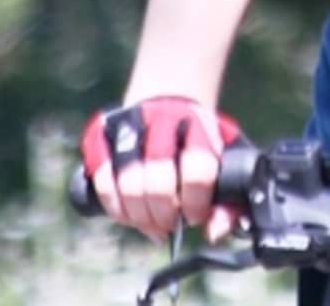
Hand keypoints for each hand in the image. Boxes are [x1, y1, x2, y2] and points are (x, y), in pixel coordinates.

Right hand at [80, 96, 242, 240]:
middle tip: (170, 224)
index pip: (197, 169)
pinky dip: (113, 204)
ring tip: (150, 223)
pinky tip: (127, 213)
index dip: (195, 202)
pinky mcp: (101, 135)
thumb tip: (215, 232)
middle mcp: (162, 119)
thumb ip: (229, 199)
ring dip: (138, 214)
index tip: (195, 215)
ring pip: (125, 180)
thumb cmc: (201, 140)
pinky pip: (100, 178)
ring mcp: (127, 125)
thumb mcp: (226, 159)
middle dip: (163, 214)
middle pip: (157, 179)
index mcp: (199, 124)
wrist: (171, 97)